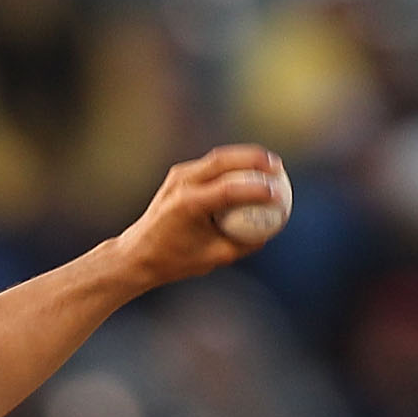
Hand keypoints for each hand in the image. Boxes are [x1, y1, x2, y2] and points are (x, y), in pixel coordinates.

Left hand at [107, 145, 288, 291]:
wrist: (138, 252)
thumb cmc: (175, 260)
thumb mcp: (214, 258)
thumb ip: (243, 244)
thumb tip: (270, 231)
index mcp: (188, 205)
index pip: (228, 190)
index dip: (256, 190)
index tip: (278, 194)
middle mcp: (181, 184)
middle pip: (223, 161)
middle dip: (254, 159)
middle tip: (278, 166)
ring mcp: (178, 176)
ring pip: (218, 157)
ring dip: (244, 156)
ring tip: (269, 163)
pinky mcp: (179, 174)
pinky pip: (211, 164)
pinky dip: (232, 164)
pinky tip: (250, 169)